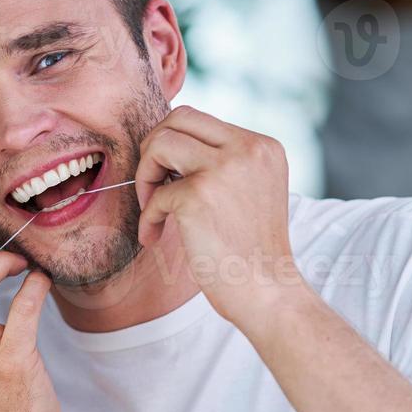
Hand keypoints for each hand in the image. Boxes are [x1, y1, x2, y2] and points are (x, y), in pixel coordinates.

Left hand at [135, 106, 298, 331]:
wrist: (267, 292)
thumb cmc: (250, 251)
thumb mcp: (250, 190)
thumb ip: (222, 163)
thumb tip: (168, 144)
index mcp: (262, 146)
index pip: (199, 119)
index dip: (172, 144)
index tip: (168, 178)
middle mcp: (248, 149)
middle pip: (178, 118)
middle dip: (153, 149)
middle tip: (152, 186)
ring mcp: (223, 169)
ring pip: (160, 143)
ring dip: (145, 175)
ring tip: (152, 209)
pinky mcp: (197, 195)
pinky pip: (154, 194)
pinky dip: (147, 217)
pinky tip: (154, 238)